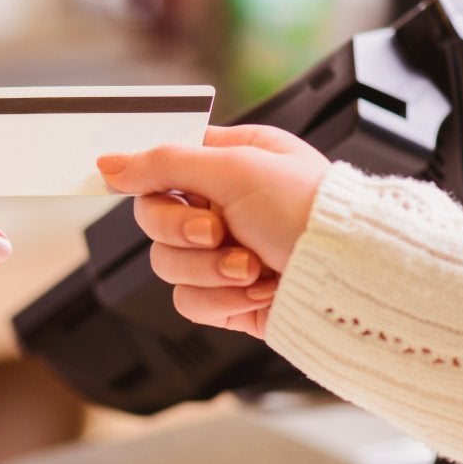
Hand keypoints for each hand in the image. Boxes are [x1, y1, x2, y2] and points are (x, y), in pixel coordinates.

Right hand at [97, 125, 329, 335]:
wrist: (351, 280)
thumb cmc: (312, 213)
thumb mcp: (236, 168)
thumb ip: (165, 163)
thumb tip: (111, 163)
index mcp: (231, 162)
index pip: (163, 164)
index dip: (148, 178)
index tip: (133, 185)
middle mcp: (225, 206)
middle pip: (154, 218)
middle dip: (182, 230)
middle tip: (217, 230)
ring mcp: (224, 255)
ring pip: (167, 264)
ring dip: (208, 269)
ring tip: (252, 266)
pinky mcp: (228, 298)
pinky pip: (188, 301)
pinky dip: (221, 300)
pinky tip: (257, 290)